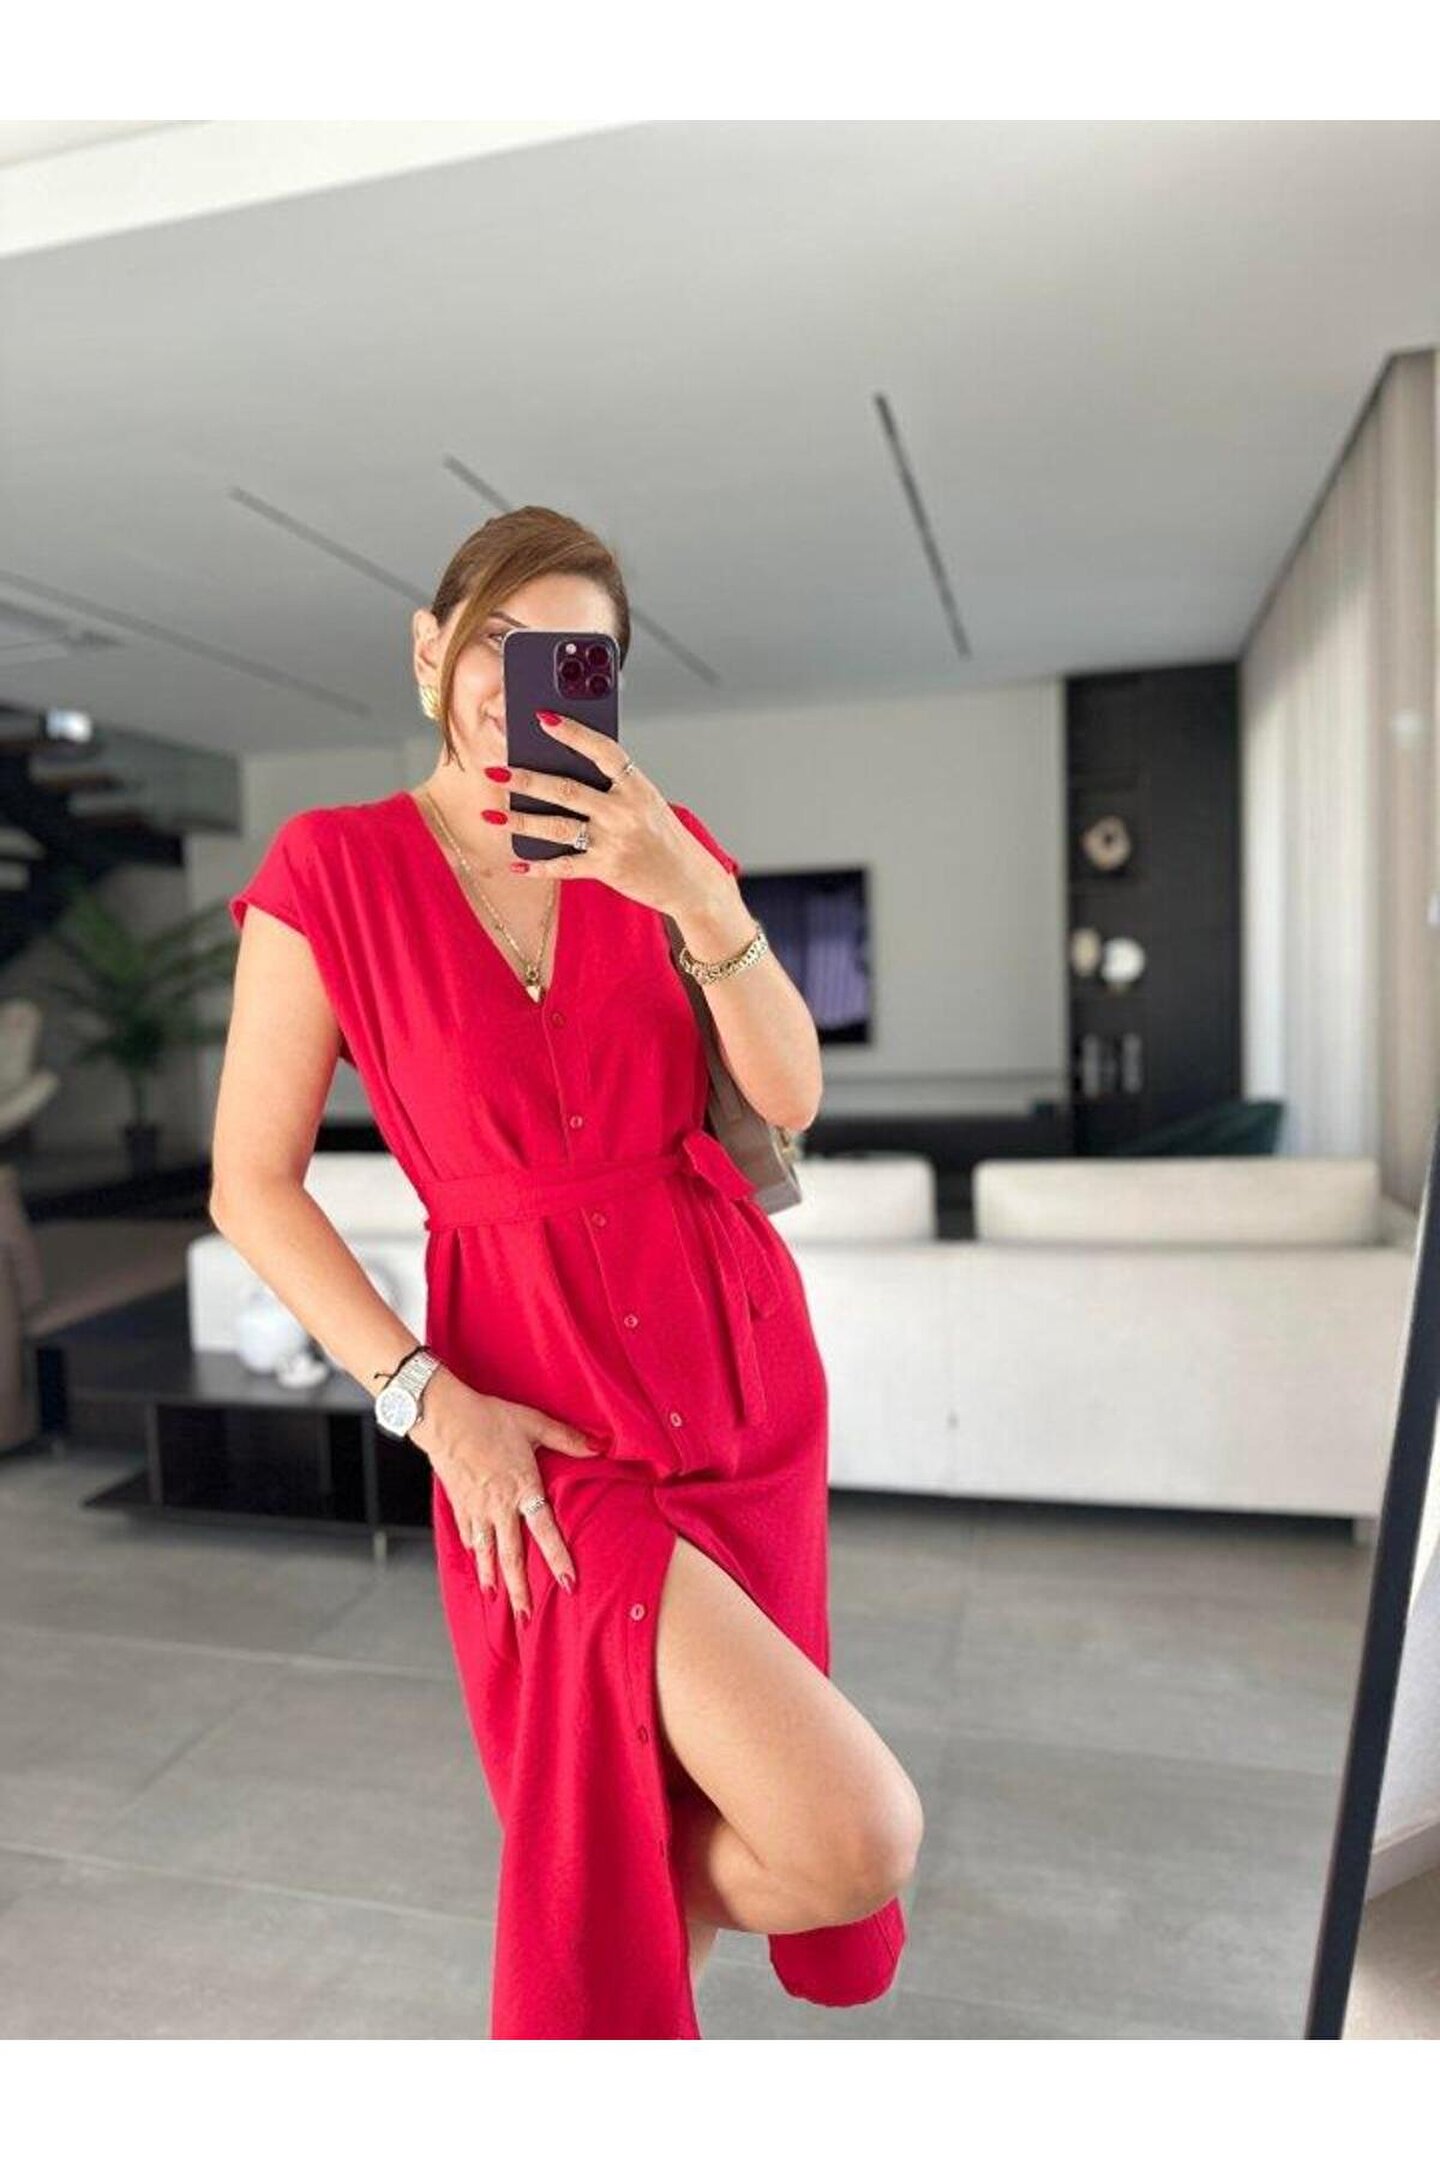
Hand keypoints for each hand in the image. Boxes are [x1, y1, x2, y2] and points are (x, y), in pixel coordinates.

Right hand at [419, 1368, 602, 1621]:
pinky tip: (480, 1561)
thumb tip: (597, 1446)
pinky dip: (476, 1552)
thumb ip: (566, 1438)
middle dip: (520, 1589)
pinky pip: (469, 1535)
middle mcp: (499, 1506)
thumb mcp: (533, 1423)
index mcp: (523, 1488)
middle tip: (527, 1615)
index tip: (569, 1583)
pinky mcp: (459, 1504)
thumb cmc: (489, 1417)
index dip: (558, 1559)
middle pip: (512, 1556)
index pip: (545, 1532)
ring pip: (487, 1553)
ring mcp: (476, 1509)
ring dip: (493, 1578)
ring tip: (498, 1600)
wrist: (444, 1417)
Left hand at [494, 711, 728, 916]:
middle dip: (526, 780)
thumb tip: (558, 766)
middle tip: (495, 770)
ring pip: (558, 827)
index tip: (541, 717)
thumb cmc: (662, 835)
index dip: (572, 732)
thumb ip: (612, 784)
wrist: (691, 880)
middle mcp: (626, 811)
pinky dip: (538, 867)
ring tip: (491, 815)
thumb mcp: (646, 801)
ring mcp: (616, 841)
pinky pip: (565, 867)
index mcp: (637, 785)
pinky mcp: (608, 870)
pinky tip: (515, 863)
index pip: (602, 750)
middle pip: (567, 790)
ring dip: (520, 822)